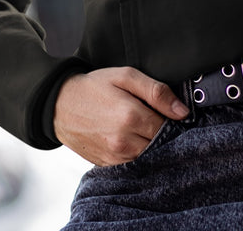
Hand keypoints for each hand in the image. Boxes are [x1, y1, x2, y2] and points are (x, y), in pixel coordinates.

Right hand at [53, 66, 188, 165]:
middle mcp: (123, 141)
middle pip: (160, 145)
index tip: (169, 113)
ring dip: (150, 145)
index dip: (172, 120)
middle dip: (163, 134)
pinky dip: (137, 154)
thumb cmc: (94, 87)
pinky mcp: (107, 165)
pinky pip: (133, 164)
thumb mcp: (126, 76)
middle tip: (156, 119)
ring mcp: (114, 156)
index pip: (168, 127)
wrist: (60, 105)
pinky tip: (131, 139)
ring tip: (141, 128)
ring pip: (148, 157)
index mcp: (130, 117)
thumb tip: (182, 112)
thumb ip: (156, 92)